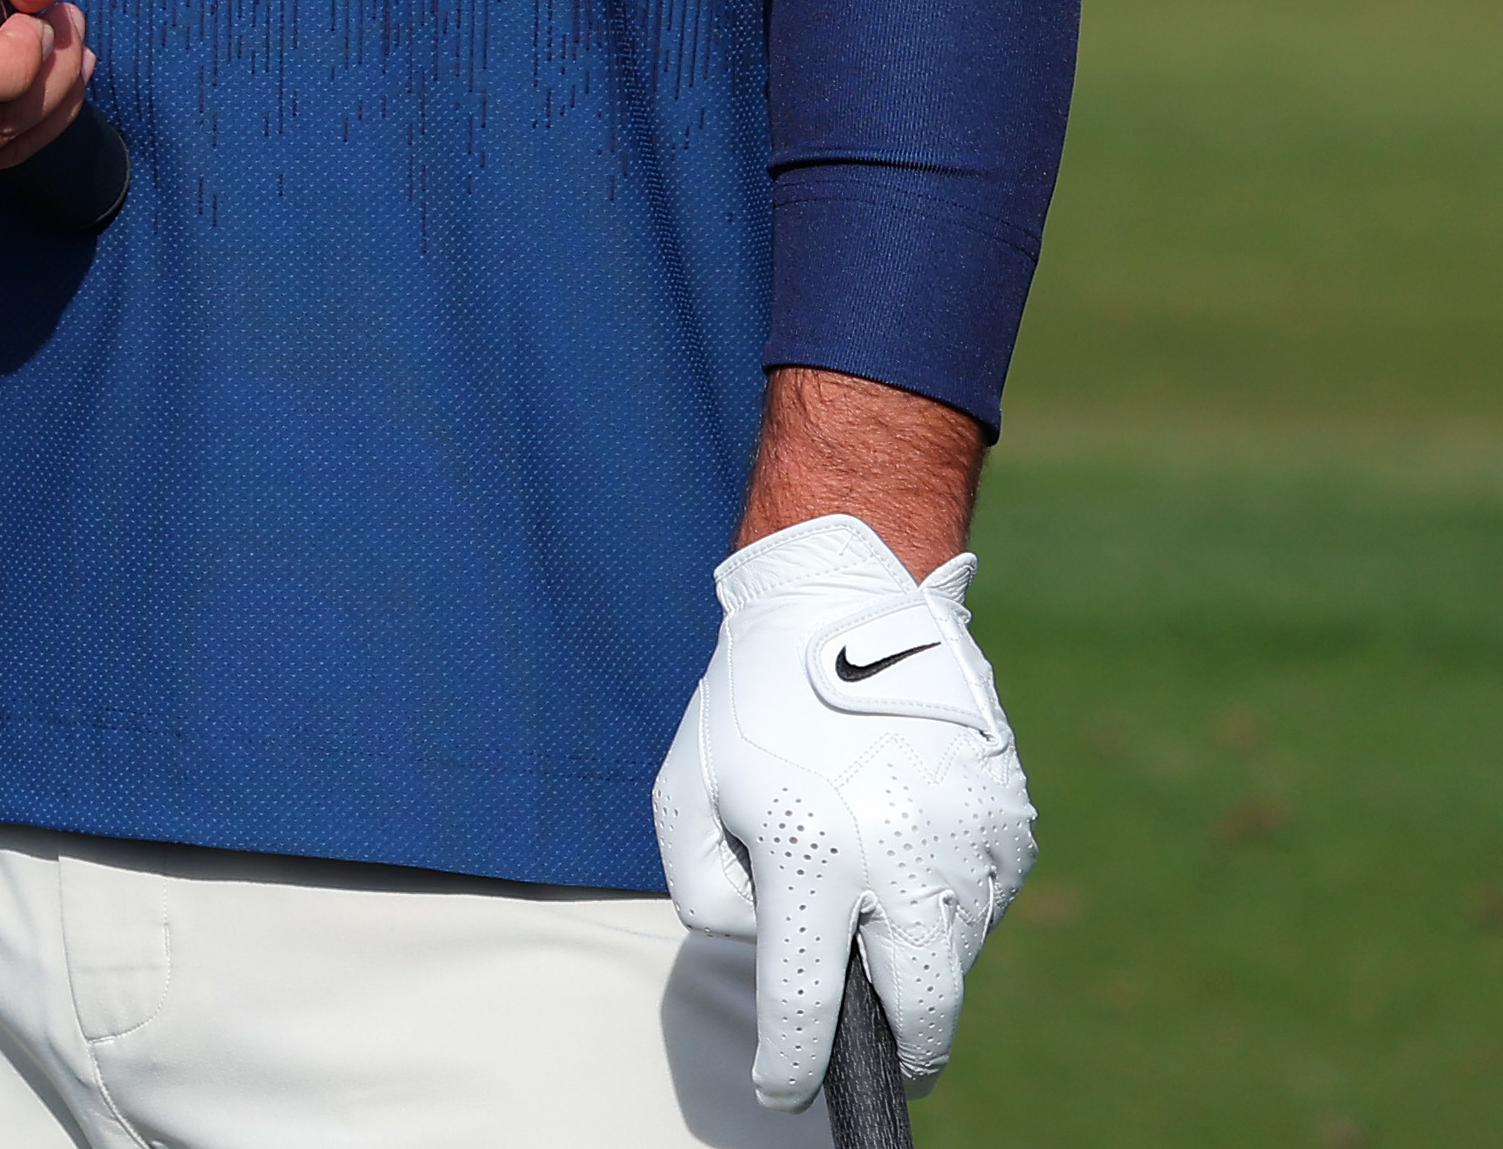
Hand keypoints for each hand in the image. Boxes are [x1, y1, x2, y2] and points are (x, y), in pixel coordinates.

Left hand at [652, 513, 1034, 1109]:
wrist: (850, 605)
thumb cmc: (751, 702)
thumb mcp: (686, 790)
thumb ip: (708, 891)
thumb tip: (766, 948)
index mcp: (814, 854)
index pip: (804, 1000)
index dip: (790, 1063)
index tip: (779, 1092)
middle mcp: (902, 861)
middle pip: (921, 1010)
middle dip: (903, 1055)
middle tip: (882, 1069)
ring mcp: (968, 846)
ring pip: (954, 957)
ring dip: (920, 968)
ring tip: (878, 929)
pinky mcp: (1009, 827)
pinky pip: (977, 901)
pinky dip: (943, 907)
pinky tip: (907, 861)